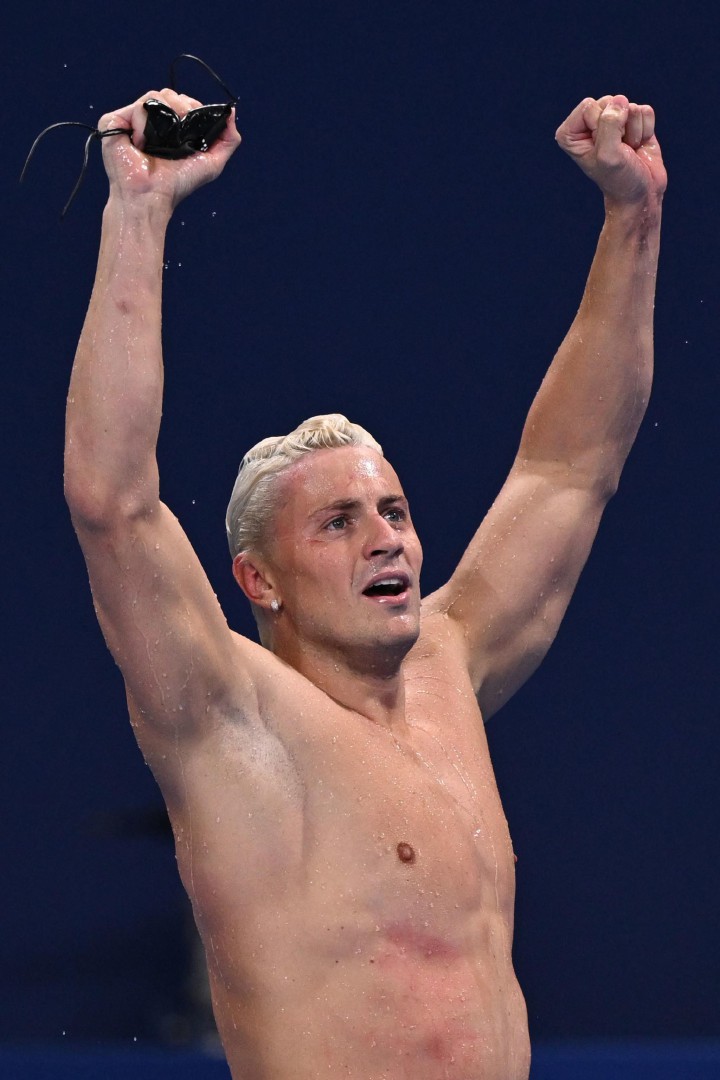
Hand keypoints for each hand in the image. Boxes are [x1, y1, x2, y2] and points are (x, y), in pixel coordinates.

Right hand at [98, 89, 241, 208]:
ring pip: (153, 96)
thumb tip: (231, 112)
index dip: (190, 105)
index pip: (179, 100)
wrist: (151, 197)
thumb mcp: (211, 163)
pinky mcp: (113, 122)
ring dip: (165, 115)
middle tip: (181, 129)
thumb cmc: (177, 184)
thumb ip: (228, 140)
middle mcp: (150, 122)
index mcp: (168, 128)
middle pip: (167, 93)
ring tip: (161, 140)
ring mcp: (130, 121)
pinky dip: (144, 122)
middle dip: (181, 105)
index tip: (194, 120)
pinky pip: (137, 107)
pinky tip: (142, 144)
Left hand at [555, 95, 665, 205]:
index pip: (589, 106)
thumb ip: (609, 124)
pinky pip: (645, 111)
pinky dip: (646, 130)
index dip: (601, 127)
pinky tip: (638, 146)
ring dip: (634, 131)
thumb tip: (621, 101)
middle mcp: (589, 123)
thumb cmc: (619, 179)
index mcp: (571, 133)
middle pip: (610, 102)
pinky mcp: (633, 121)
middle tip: (619, 151)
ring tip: (628, 150)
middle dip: (620, 128)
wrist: (640, 194)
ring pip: (630, 106)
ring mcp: (612, 121)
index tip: (604, 149)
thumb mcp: (608, 155)